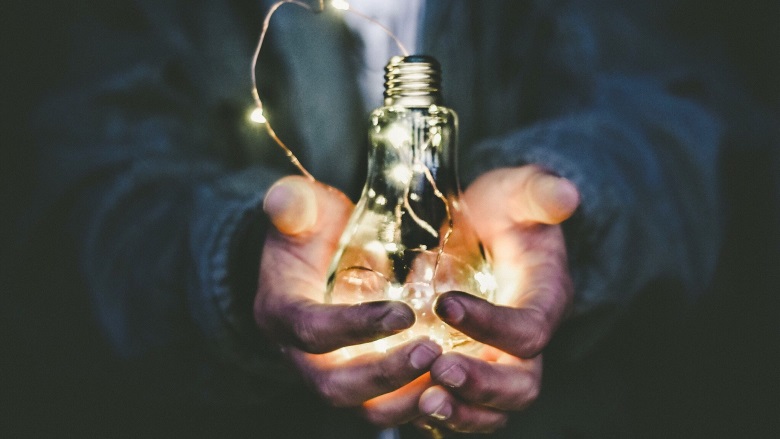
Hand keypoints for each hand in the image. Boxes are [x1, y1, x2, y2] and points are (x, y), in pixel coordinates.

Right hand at [254, 176, 441, 419]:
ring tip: (450, 375)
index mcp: (282, 313)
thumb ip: (294, 204)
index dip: (355, 327)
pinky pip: (389, 408)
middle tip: (432, 352)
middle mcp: (301, 356)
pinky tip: (455, 386)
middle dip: (385, 375)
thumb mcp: (302, 210)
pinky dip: (420, 404)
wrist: (314, 259)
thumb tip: (283, 200)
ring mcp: (332, 374)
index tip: (404, 313)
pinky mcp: (361, 384)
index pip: (312, 330)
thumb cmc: (311, 231)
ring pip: (364, 409)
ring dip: (407, 399)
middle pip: (335, 386)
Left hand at [417, 165, 579, 433]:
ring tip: (424, 402)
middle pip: (520, 385)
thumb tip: (566, 194)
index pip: (529, 329)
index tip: (445, 304)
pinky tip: (406, 405)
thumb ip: (538, 192)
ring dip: (461, 412)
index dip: (492, 324)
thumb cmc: (503, 210)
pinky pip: (463, 408)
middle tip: (439, 370)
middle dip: (482, 385)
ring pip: (493, 409)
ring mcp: (499, 361)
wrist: (485, 228)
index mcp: (544, 300)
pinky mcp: (472, 370)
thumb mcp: (518, 192)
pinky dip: (440, 416)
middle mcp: (526, 342)